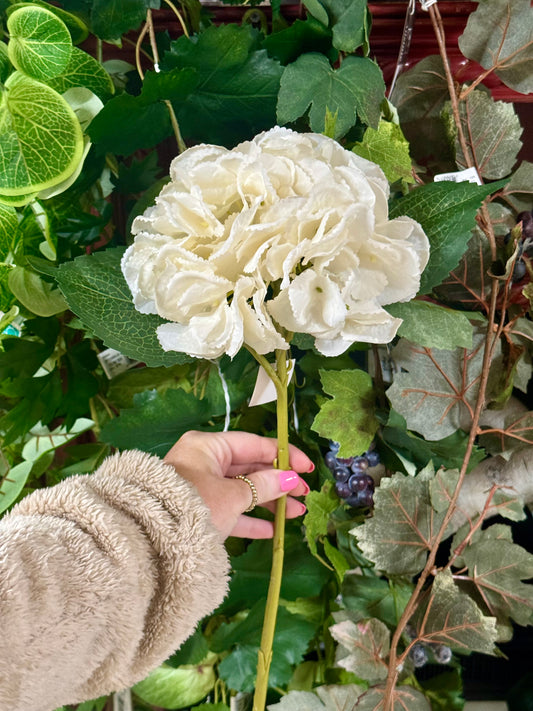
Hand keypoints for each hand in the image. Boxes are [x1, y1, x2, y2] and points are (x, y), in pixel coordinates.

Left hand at [164, 430, 312, 538]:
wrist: (151, 541)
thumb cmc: (194, 506)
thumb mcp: (233, 496)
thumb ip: (264, 486)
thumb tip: (291, 479)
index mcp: (208, 447)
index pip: (254, 445)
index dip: (284, 455)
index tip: (307, 467)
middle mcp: (204, 462)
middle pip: (250, 468)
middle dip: (279, 482)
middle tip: (305, 493)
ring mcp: (201, 488)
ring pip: (243, 491)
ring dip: (270, 502)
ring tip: (297, 512)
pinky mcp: (199, 512)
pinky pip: (231, 511)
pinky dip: (250, 519)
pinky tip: (273, 529)